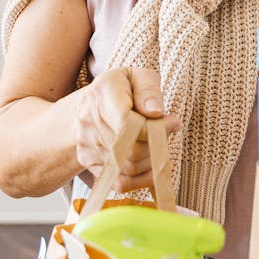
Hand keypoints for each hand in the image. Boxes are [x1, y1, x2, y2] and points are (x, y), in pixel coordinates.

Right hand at [74, 66, 180, 190]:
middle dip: (157, 145)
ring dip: (151, 161)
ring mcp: (87, 144)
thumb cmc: (123, 89)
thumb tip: (155, 112)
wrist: (92, 103)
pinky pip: (120, 182)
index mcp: (103, 93)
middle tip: (165, 134)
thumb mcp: (138, 76)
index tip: (172, 123)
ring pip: (128, 168)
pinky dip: (141, 178)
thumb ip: (149, 89)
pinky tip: (148, 162)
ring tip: (156, 145)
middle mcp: (89, 120)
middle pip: (131, 149)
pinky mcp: (89, 163)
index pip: (127, 123)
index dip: (154, 129)